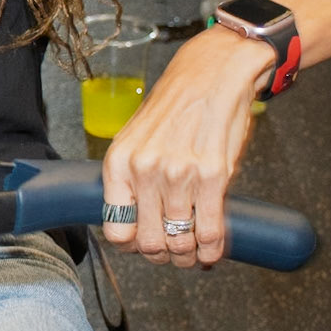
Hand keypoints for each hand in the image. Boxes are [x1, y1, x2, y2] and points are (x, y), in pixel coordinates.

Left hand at [97, 25, 274, 268]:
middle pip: (149, 243)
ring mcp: (179, 175)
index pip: (116, 230)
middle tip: (173, 254)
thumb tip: (136, 218)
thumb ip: (132, 176)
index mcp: (119, 162)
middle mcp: (145, 171)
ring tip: (194, 254)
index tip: (143, 245)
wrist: (213, 73)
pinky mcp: (213, 176)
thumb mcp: (137, 138)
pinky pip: (210, 231)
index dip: (132, 246)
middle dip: (162, 257)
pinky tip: (212, 251)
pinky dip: (212, 250)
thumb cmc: (176, 105)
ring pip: (180, 241)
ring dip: (189, 256)